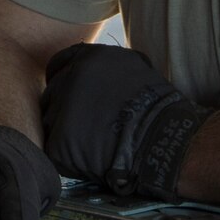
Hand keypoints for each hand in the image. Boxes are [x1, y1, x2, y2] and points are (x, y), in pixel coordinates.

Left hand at [39, 44, 212, 202]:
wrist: (168, 142)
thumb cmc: (159, 110)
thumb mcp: (133, 68)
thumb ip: (106, 68)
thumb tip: (93, 72)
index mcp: (88, 57)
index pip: (58, 66)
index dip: (64, 82)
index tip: (72, 98)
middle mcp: (70, 78)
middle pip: (52, 95)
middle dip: (65, 110)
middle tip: (86, 128)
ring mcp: (63, 109)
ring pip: (51, 123)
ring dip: (66, 134)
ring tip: (94, 146)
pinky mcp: (61, 142)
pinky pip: (56, 152)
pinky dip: (71, 160)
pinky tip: (92, 161)